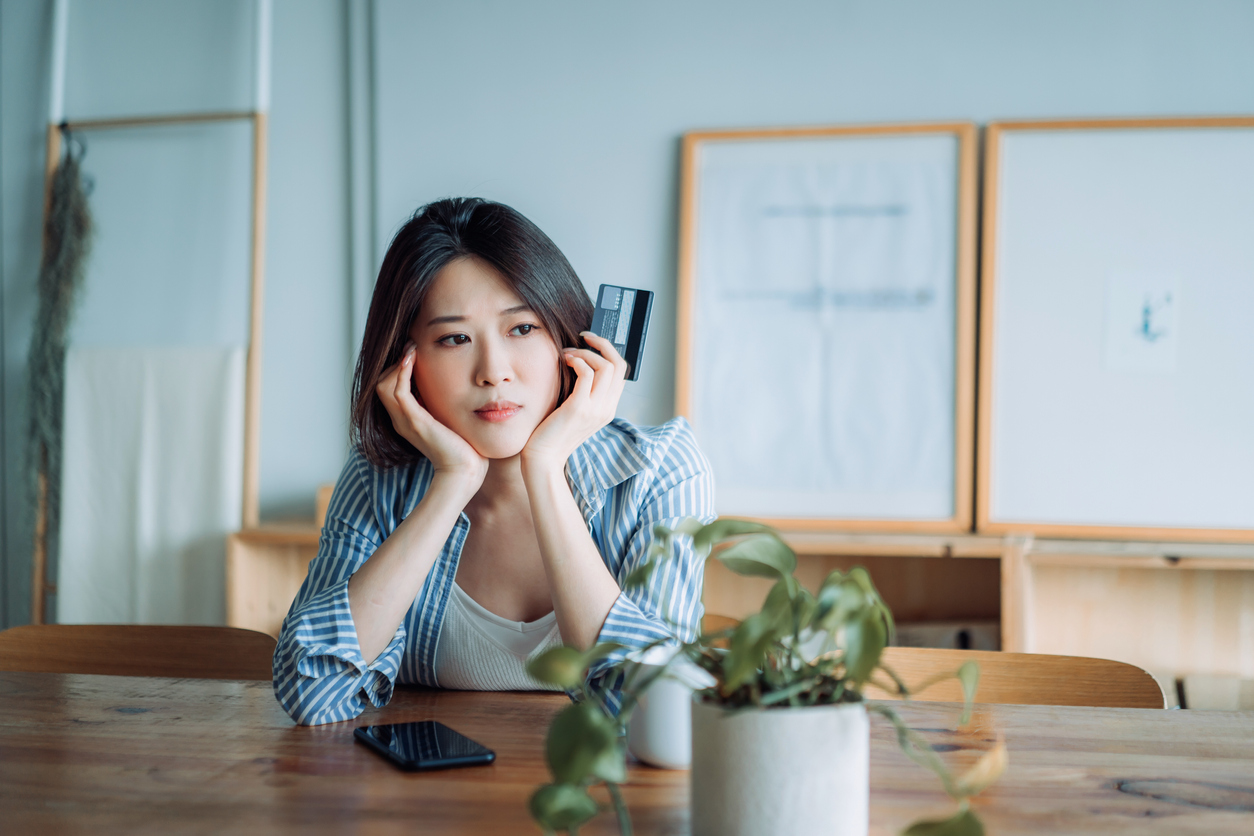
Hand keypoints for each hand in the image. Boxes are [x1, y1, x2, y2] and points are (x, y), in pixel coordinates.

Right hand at [375, 342, 487, 497]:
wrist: (465, 471)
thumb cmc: (465, 449)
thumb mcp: (451, 421)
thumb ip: (445, 407)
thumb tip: (456, 388)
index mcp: (408, 421)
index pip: (390, 389)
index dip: (398, 369)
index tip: (414, 353)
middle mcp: (401, 421)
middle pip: (381, 384)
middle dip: (395, 363)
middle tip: (411, 347)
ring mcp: (405, 421)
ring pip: (384, 384)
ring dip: (397, 364)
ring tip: (411, 349)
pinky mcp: (414, 421)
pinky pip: (397, 391)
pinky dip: (402, 372)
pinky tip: (412, 359)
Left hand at [521, 331, 627, 474]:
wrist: (543, 458)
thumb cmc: (553, 433)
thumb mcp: (575, 410)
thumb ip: (583, 392)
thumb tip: (579, 362)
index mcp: (608, 409)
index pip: (621, 373)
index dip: (609, 352)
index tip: (591, 344)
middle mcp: (606, 409)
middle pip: (619, 365)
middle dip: (602, 344)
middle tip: (584, 337)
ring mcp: (595, 409)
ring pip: (606, 366)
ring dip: (586, 352)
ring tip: (568, 353)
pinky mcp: (579, 408)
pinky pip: (587, 373)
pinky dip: (577, 360)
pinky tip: (565, 360)